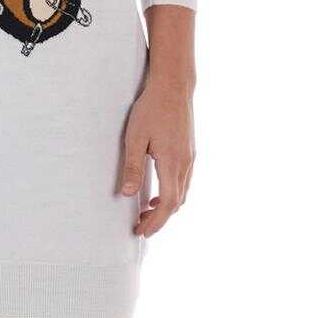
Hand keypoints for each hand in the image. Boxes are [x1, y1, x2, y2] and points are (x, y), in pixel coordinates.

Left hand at [119, 79, 194, 237]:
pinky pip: (184, 180)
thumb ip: (133, 166)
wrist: (174, 85)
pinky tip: (158, 188)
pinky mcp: (190, 150)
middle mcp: (186, 164)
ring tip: (146, 211)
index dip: (155, 222)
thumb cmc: (151, 108)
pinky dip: (173, 192)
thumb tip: (128, 194)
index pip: (167, 204)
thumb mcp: (135, 137)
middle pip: (176, 203)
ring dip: (167, 206)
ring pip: (183, 193)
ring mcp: (190, 157)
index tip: (141, 232)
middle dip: (159, 219)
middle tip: (140, 226)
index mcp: (172, 163)